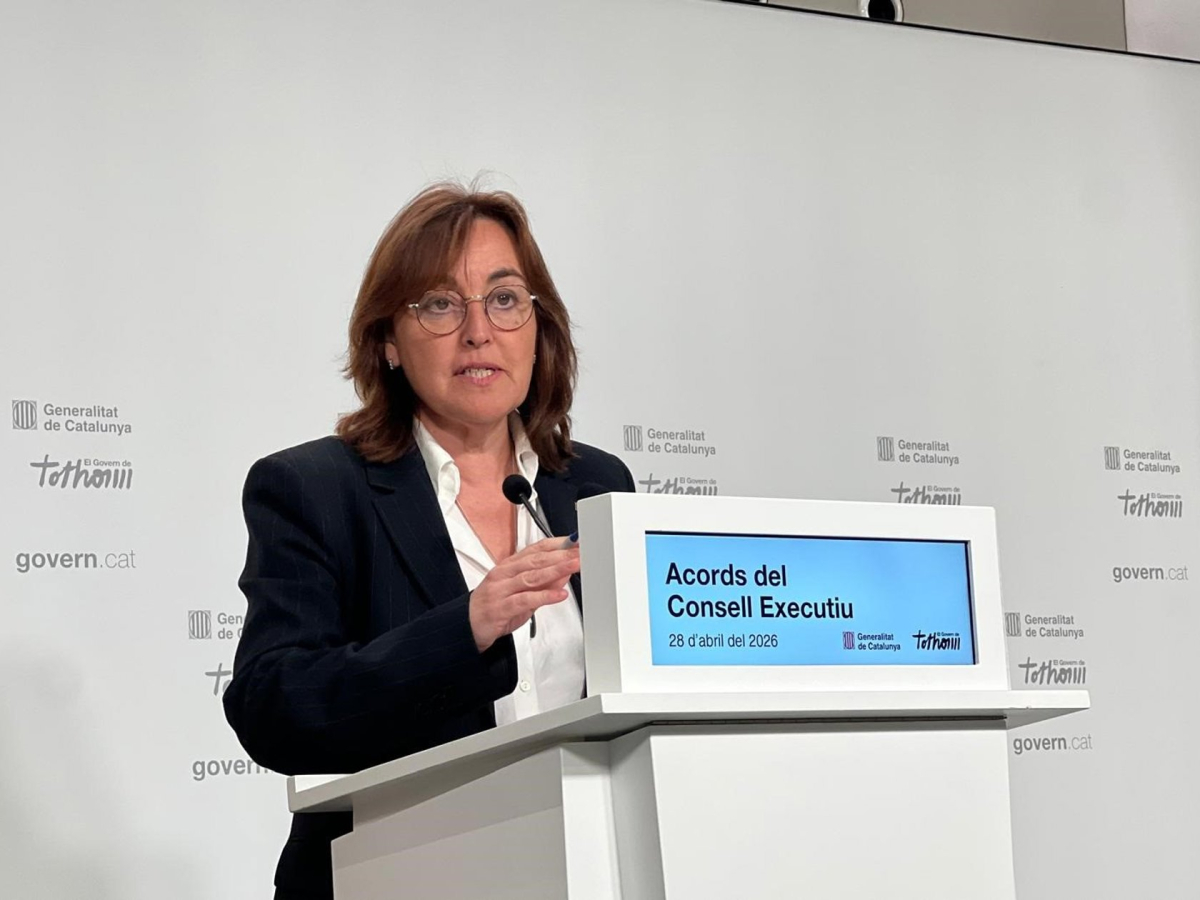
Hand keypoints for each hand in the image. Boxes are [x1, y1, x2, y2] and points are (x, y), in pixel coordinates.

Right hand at [468, 537, 579, 651]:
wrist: (468, 627)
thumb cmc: (495, 607)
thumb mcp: (522, 593)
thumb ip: (543, 583)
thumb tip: (565, 572)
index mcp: (510, 565)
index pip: (536, 549)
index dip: (558, 544)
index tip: (576, 542)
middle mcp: (505, 573)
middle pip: (536, 560)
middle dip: (561, 555)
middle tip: (580, 551)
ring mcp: (501, 589)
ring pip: (532, 576)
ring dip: (556, 569)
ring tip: (574, 565)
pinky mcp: (501, 607)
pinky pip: (525, 600)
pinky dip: (544, 596)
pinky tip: (559, 594)